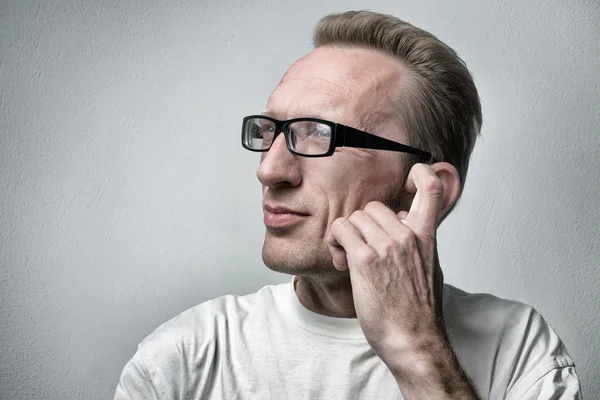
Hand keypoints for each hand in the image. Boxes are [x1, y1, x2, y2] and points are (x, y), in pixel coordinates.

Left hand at [326, 163, 446, 366]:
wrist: (413, 340)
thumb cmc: (419, 311)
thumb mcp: (430, 268)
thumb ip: (421, 243)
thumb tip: (412, 226)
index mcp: (427, 235)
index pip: (432, 188)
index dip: (422, 173)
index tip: (411, 177)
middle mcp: (408, 235)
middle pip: (374, 206)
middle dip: (364, 226)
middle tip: (363, 250)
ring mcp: (387, 246)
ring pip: (354, 218)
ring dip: (347, 236)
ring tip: (352, 260)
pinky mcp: (365, 259)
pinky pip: (340, 230)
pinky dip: (336, 243)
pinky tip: (343, 262)